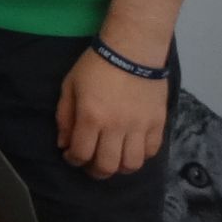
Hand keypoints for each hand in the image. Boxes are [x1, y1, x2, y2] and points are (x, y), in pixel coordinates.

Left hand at [56, 50, 167, 177]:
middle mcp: (117, 127)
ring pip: (132, 164)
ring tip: (113, 159)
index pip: (82, 154)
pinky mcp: (158, 122)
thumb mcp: (70, 86)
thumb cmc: (96, 65)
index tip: (71, 155)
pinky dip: (141, 156)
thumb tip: (64, 144)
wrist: (133, 50)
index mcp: (92, 117)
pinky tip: (131, 148)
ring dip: (120, 168)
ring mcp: (140, 126)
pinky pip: (152, 151)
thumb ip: (64, 117)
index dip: (73, 160)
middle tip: (91, 165)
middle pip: (107, 166)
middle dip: (95, 171)